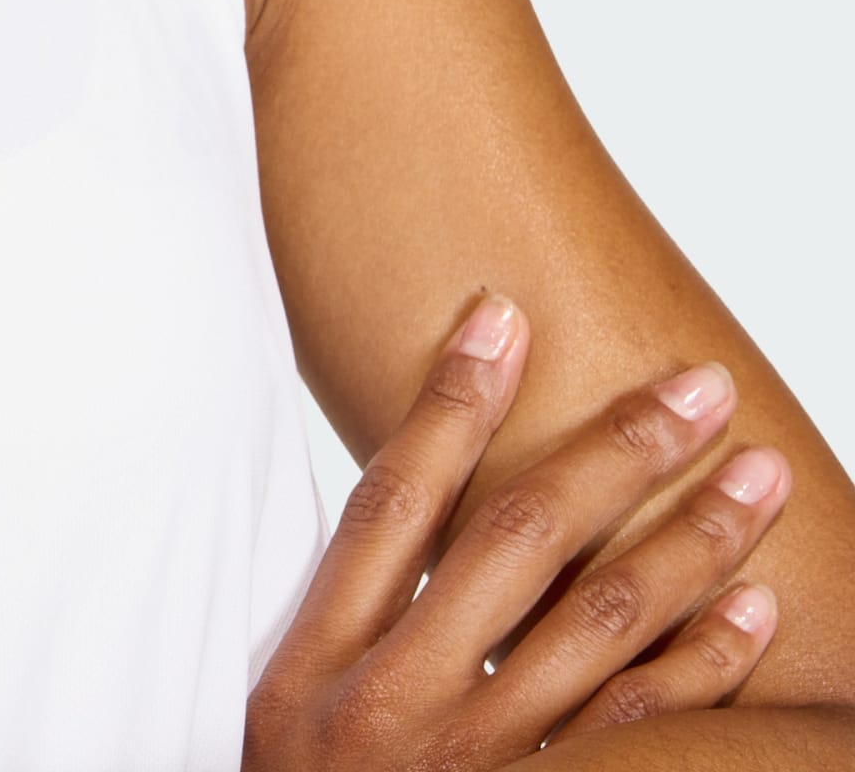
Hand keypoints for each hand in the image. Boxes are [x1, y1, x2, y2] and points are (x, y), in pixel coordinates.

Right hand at [244, 294, 789, 767]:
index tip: (503, 312)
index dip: (447, 401)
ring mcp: (482, 769)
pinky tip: (757, 605)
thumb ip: (340, 616)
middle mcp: (400, 706)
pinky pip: (646, 733)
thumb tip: (405, 495)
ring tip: (755, 469)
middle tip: (697, 385)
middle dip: (615, 451)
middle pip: (518, 542)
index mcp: (318, 663)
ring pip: (604, 625)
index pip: (393, 499)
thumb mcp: (280, 710)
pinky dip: (709, 664)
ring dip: (692, 540)